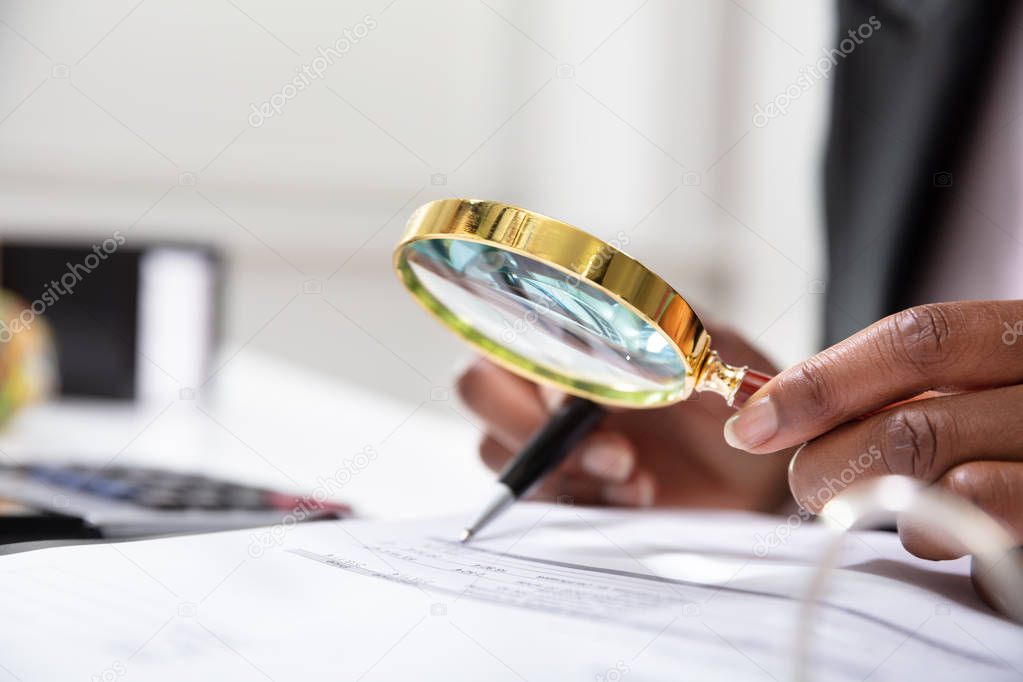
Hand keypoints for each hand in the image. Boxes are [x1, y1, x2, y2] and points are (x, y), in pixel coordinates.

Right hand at [456, 328, 792, 511]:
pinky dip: (580, 500)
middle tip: (613, 454)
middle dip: (532, 428)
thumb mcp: (706, 353)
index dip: (539, 373)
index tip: (592, 406)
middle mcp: (546, 375)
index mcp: (572, 328)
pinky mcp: (558, 479)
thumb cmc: (728, 393)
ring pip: (493, 446)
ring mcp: (546, 431)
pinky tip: (637, 494)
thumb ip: (658, 343)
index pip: (508, 333)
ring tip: (636, 476)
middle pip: (477, 389)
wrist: (754, 464)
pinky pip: (533, 495)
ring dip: (562, 469)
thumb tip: (607, 358)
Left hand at [724, 301, 1022, 559]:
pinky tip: (937, 536)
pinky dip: (941, 547)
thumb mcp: (972, 377)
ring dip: (880, 510)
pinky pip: (990, 550)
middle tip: (803, 485)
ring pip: (949, 493)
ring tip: (875, 508)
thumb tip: (771, 412)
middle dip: (827, 464)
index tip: (752, 423)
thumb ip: (897, 384)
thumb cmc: (1012, 415)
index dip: (822, 382)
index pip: (917, 340)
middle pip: (915, 426)